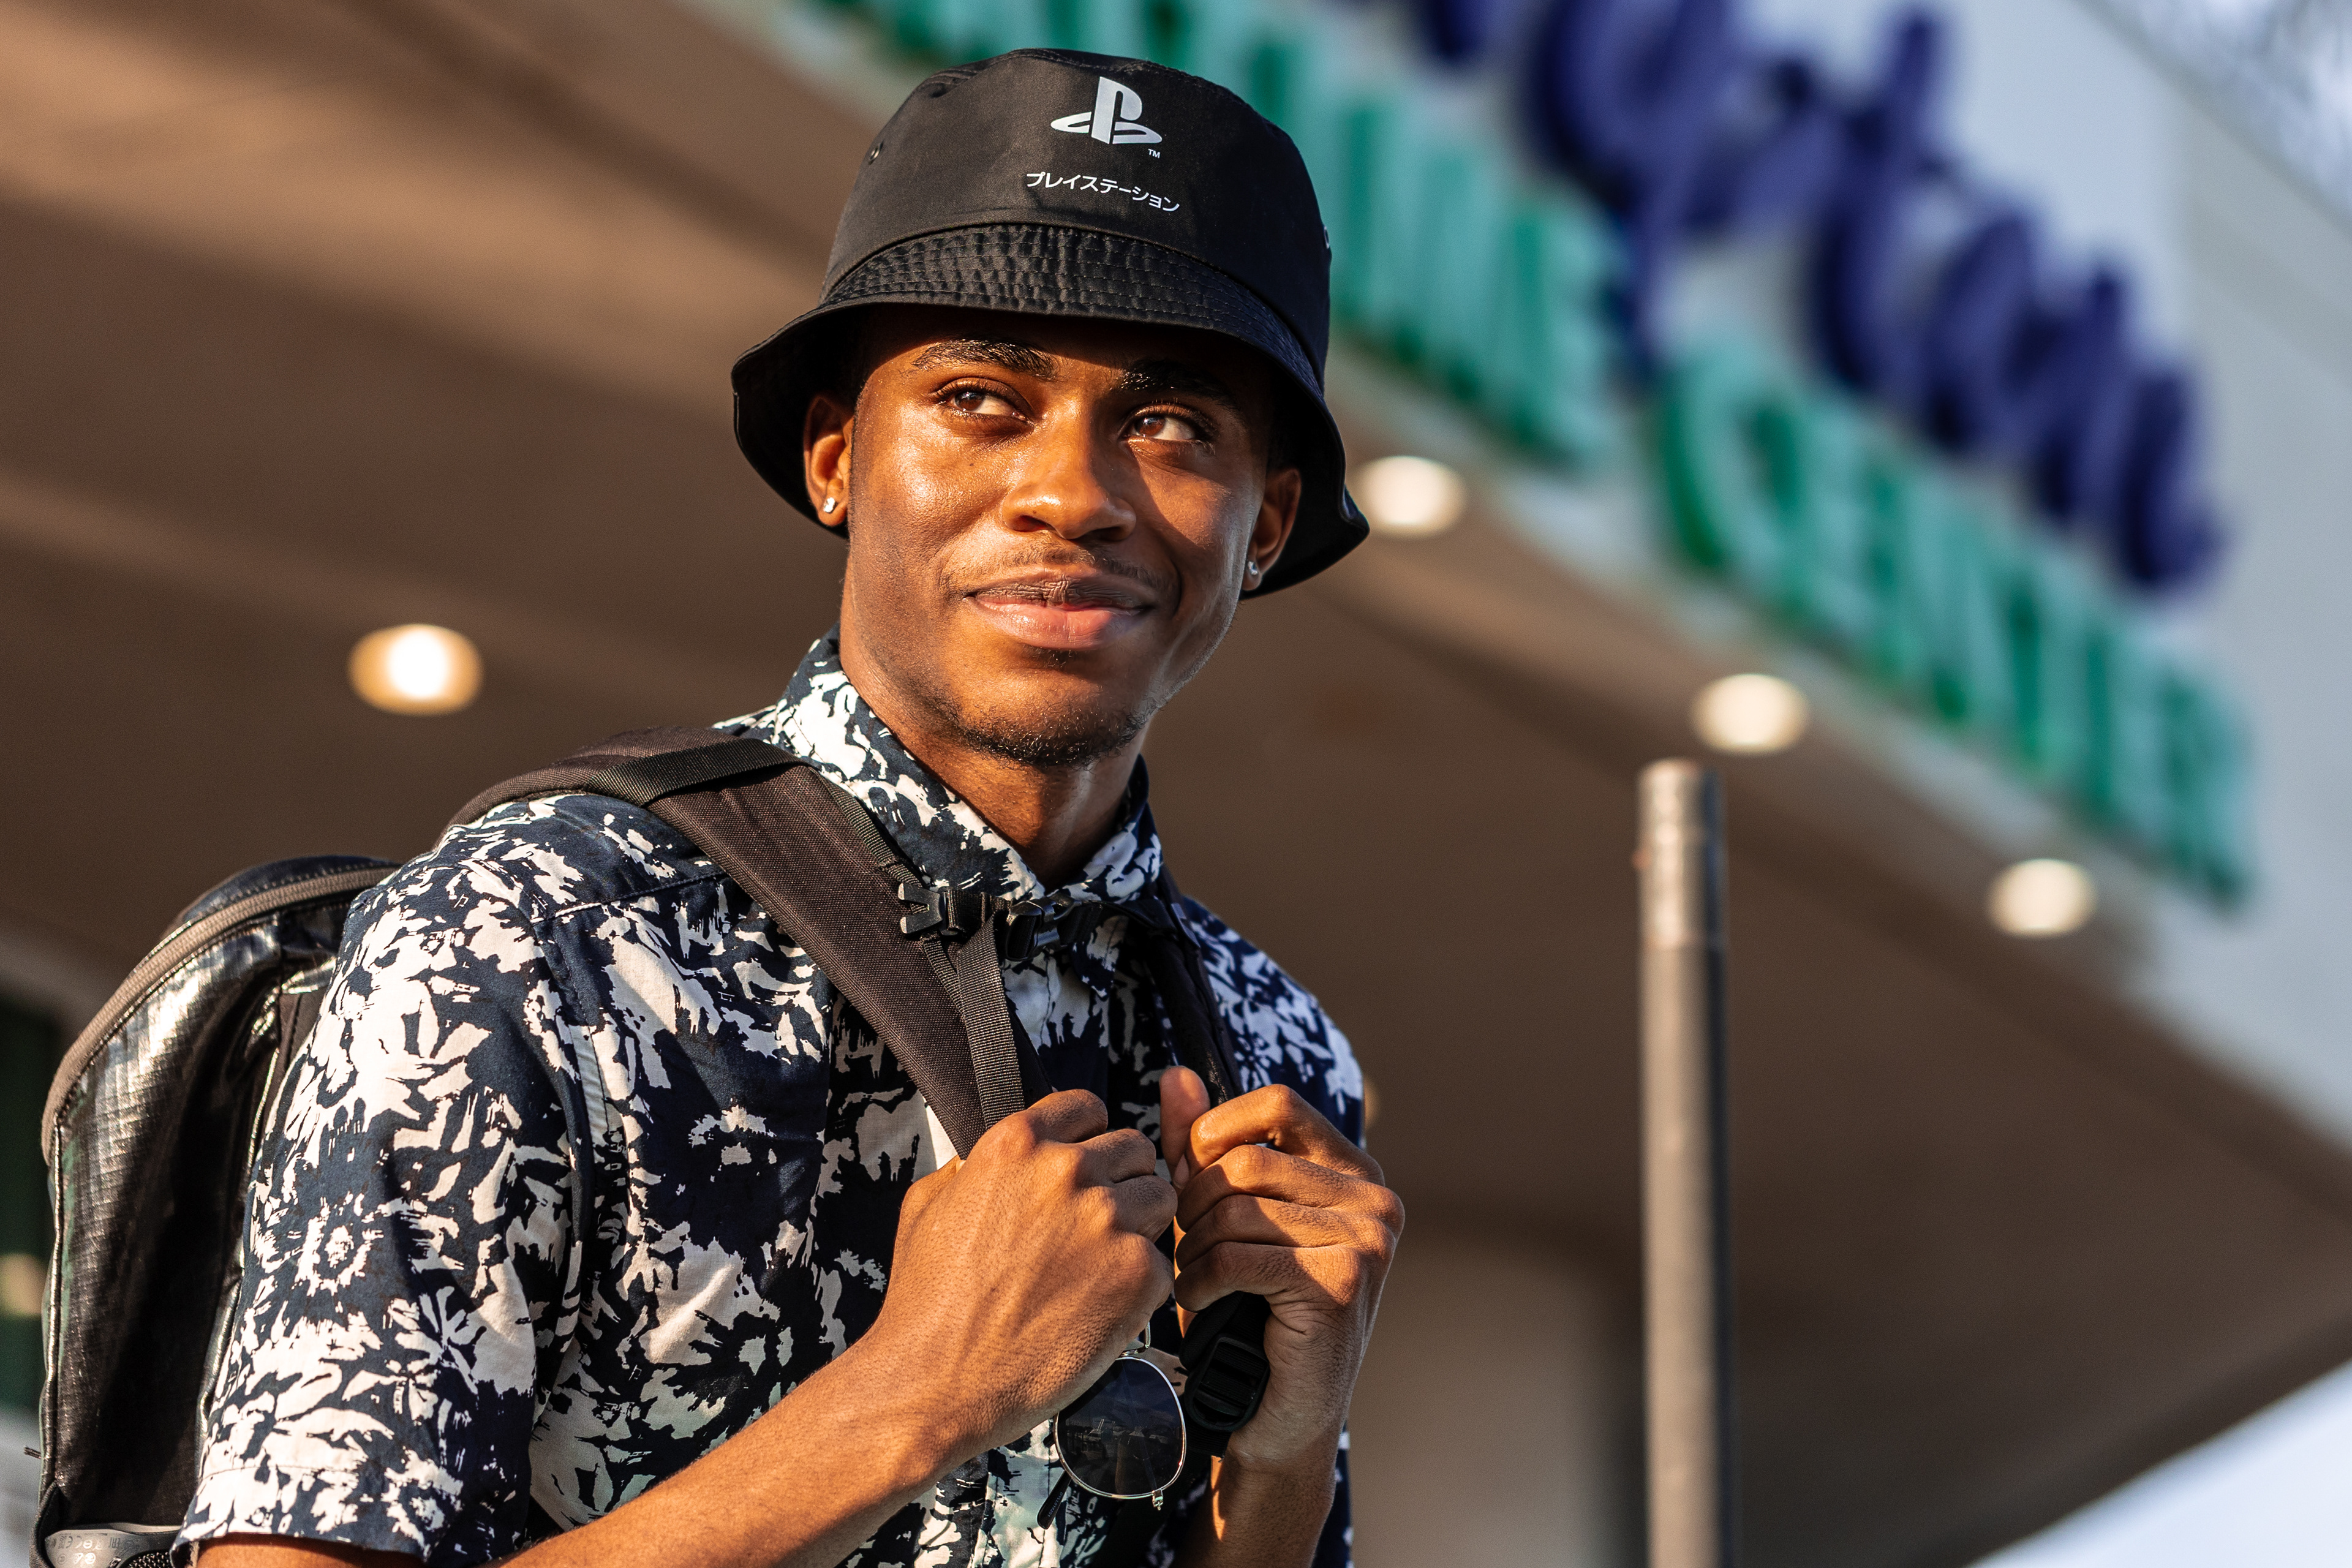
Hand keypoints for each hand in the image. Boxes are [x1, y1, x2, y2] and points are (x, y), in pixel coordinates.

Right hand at [855, 1089, 1178, 1458]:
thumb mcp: (927, 1207)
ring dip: (1139, 1228)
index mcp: (1016, 1144)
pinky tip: (1101, 1308)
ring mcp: (1106, 1219)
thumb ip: (970, 1168)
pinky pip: (1162, 1262)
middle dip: (1120, 1183)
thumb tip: (983, 1160)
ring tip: (1101, 1268)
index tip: (1084, 1170)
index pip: (1087, 1107)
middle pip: (1134, 1149)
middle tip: (1094, 1230)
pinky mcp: (1136, 1272)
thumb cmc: (926, 1305)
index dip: (1089, 1140)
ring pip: (1160, 1198)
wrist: (934, 1385)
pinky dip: (1140, 1286)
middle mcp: (1066, 1170)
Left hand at [1160, 1070, 1403, 1473]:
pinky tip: (1198, 1302)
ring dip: (1193, 1248)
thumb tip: (1174, 1075)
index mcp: (1353, 1170)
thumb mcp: (1221, 1218)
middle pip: (1248, 1160)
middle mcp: (1374, 1197)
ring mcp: (1367, 1239)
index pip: (1277, 1105)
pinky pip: (1239, 1256)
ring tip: (1190, 1279)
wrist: (1279, 1415)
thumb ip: (1201, 1148)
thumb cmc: (1248, 1311)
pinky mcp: (1344, 1282)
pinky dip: (1199, 1281)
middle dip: (1194, 1203)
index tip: (1190, 1179)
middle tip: (1182, 1245)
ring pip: (1238, 1208)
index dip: (1217, 1132)